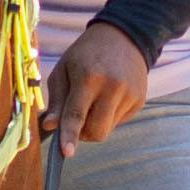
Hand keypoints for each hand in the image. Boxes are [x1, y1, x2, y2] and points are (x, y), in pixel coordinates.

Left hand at [47, 26, 150, 146]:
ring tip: (94, 100)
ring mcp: (129, 95)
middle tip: (76, 118)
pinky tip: (108, 96)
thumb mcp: (64, 69)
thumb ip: (57, 99)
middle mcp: (112, 88)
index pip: (77, 114)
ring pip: (107, 130)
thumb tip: (50, 126)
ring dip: (95, 124)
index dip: (70, 135)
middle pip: (95, 131)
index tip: (66, 153)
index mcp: (89, 77)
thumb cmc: (86, 53)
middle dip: (82, 134)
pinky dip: (108, 116)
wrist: (124, 36)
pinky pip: (118, 122)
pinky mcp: (139, 100)